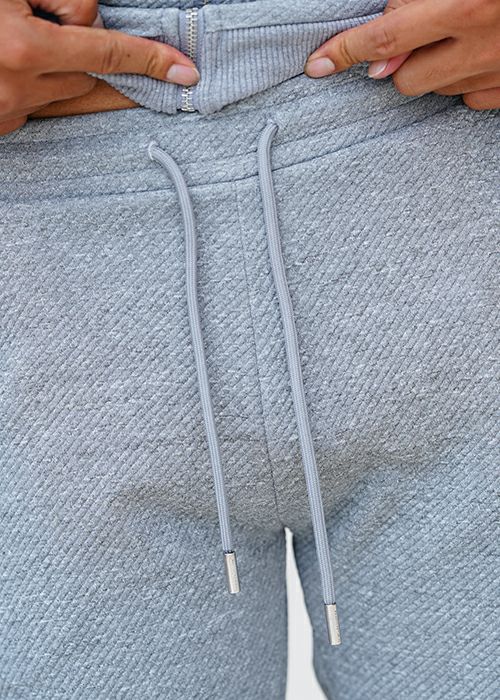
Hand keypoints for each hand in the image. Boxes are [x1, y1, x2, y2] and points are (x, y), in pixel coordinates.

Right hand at [0, 0, 199, 134]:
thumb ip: (54, 1)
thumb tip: (87, 18)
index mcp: (22, 49)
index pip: (106, 51)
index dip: (151, 58)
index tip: (186, 71)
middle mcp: (19, 88)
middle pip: (87, 72)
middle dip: (77, 47)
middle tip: (33, 23)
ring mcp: (8, 113)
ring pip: (64, 91)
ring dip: (54, 66)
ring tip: (11, 45)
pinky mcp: (2, 127)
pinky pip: (38, 104)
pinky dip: (33, 84)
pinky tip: (3, 67)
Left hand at [304, 0, 499, 109]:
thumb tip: (385, 31)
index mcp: (465, 3)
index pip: (385, 37)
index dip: (344, 51)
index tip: (316, 65)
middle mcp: (481, 45)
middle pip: (406, 81)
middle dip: (400, 63)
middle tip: (420, 34)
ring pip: (438, 91)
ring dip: (436, 68)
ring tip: (462, 35)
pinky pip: (472, 99)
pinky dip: (467, 81)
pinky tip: (484, 55)